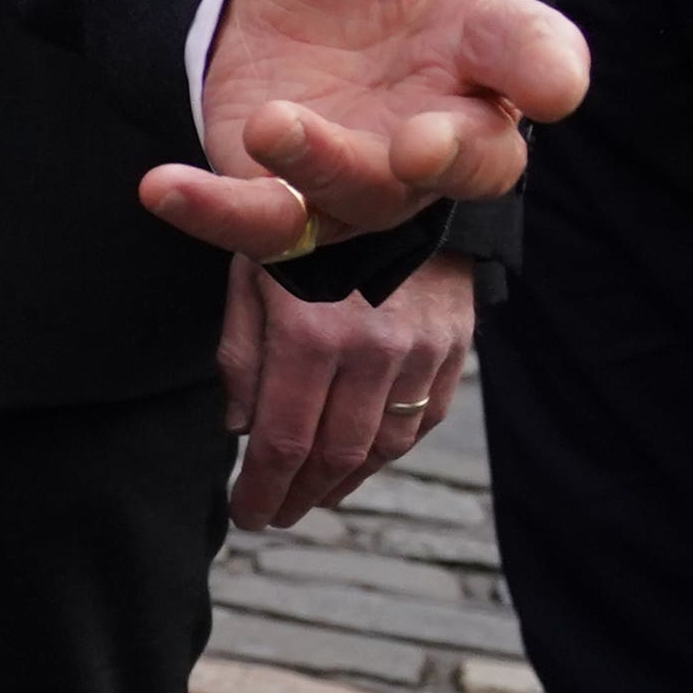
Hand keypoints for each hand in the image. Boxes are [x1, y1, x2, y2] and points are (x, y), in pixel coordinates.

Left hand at [137, 0, 588, 259]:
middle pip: (478, 162)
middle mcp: (441, 122)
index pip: (538, 61)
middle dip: (453, 158)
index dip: (547, 74)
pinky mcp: (288, 196)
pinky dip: (214, 214)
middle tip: (418, 146)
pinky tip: (158, 185)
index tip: (549, 85)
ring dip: (321, 167)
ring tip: (269, 123)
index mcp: (486, 45)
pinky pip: (261, 225)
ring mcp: (368, 169)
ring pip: (364, 196)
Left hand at [222, 250, 477, 532]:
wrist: (400, 178)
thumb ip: (240, 352)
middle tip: (273, 514)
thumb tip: (239, 429)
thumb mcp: (248, 272)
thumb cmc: (304, 225)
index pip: (284, 440)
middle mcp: (373, 351)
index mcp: (311, 334)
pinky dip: (389, 451)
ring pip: (384, 447)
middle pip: (335, 454)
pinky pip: (423, 421)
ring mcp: (422, 353)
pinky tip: (361, 462)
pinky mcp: (454, 349)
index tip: (244, 514)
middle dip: (299, 494)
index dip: (262, 488)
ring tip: (312, 496)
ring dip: (344, 482)